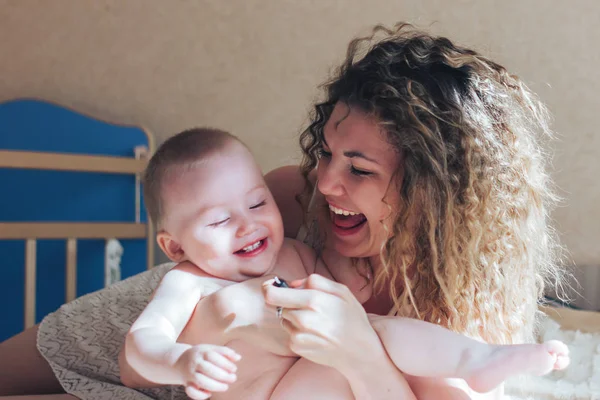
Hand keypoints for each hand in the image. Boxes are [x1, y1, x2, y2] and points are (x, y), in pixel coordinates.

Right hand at [175, 344, 240, 399]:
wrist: (179, 361)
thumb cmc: (201, 355)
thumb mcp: (211, 349)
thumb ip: (225, 352)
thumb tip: (238, 357)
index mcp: (201, 351)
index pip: (212, 356)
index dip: (225, 363)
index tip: (234, 369)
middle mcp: (194, 362)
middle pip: (207, 369)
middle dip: (222, 375)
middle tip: (233, 378)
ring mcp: (189, 373)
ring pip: (200, 381)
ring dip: (215, 385)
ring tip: (225, 387)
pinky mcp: (186, 384)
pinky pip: (190, 391)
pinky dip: (200, 395)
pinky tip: (209, 394)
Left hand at [262, 274, 382, 371]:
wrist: (359, 351)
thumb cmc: (351, 318)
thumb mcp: (341, 291)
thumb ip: (315, 281)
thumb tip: (292, 284)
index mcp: (314, 300)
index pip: (273, 294)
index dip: (268, 289)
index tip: (271, 287)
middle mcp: (304, 318)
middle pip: (277, 304)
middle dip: (287, 302)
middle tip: (306, 306)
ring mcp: (299, 335)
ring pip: (283, 318)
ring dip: (293, 317)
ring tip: (314, 321)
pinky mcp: (297, 347)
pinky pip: (288, 332)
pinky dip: (297, 331)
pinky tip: (314, 333)